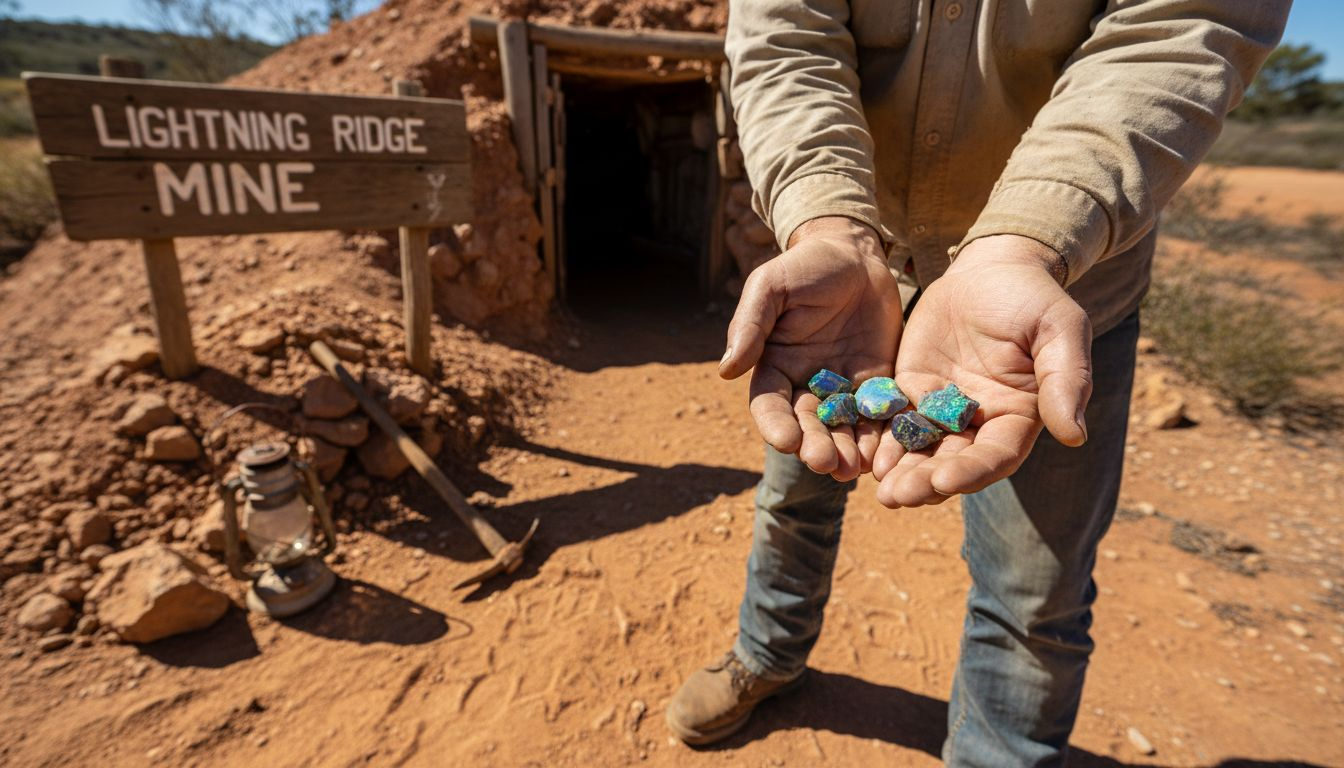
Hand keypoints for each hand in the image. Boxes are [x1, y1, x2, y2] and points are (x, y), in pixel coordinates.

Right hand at [720, 216, 902, 480]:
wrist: (857, 255)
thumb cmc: (805, 266)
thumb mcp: (771, 287)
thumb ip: (750, 324)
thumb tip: (727, 369)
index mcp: (774, 366)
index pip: (770, 405)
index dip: (775, 425)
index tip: (785, 441)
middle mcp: (806, 385)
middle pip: (807, 426)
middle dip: (814, 446)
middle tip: (825, 463)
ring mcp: (843, 388)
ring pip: (842, 429)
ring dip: (845, 451)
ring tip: (853, 468)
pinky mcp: (877, 384)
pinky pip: (877, 416)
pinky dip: (879, 436)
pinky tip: (884, 452)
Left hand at [873, 234, 1091, 506]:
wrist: (991, 269)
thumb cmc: (1033, 299)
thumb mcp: (1059, 330)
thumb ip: (1065, 380)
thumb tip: (1075, 436)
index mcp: (1017, 417)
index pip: (996, 456)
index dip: (972, 471)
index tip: (945, 481)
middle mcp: (979, 423)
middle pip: (953, 462)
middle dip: (926, 482)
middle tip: (897, 497)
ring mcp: (942, 409)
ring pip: (921, 450)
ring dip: (901, 472)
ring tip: (880, 490)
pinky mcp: (913, 390)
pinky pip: (894, 421)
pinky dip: (881, 440)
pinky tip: (865, 456)